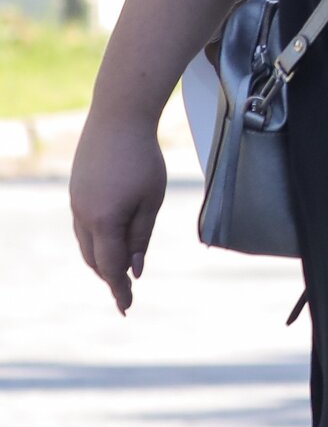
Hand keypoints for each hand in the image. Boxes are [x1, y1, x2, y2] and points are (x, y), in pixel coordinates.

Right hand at [69, 108, 167, 314]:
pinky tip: (109, 241)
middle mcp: (83, 217)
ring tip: (119, 271)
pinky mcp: (76, 192)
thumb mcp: (151, 201)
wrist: (117, 119)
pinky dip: (96, 240)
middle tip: (125, 292)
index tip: (127, 307)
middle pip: (95, 259)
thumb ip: (141, 236)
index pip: (110, 266)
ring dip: (101, 259)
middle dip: (110, 277)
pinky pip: (84, 226)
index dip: (119, 288)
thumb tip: (135, 269)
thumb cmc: (142, 159)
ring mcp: (76, 204)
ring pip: (86, 243)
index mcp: (104, 222)